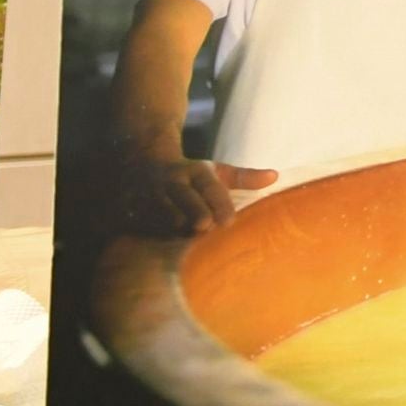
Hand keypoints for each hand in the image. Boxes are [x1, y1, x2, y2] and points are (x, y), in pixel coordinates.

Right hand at [121, 154, 276, 235]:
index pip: (210, 187)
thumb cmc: (189, 174)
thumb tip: (275, 176)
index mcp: (195, 172)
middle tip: (204, 225)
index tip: (229, 221)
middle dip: (193, 210)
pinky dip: (147, 231)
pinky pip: (138, 221)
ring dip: (171, 225)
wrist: (141, 161)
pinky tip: (155, 245)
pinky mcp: (130, 207)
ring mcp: (149, 194)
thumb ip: (244, 177)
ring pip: (160, 211)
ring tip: (183, 238)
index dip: (219, 203)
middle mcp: (171, 181)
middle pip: (184, 196)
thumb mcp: (215, 171)